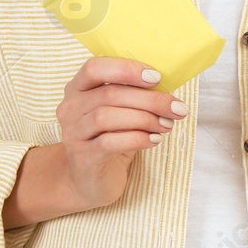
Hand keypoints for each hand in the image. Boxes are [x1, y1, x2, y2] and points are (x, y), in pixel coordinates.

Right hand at [55, 57, 186, 210]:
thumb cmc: (111, 138)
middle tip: (176, 108)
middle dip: (150, 99)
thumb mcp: (120, 111)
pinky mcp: (82, 157)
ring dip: (145, 119)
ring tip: (166, 125)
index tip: (156, 78)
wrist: (91, 180)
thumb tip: (166, 86)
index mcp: (78, 88)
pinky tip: (154, 140)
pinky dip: (137, 139)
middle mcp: (70, 108)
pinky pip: (110, 142)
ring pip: (107, 117)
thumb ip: (133, 94)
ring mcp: (73, 133)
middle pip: (110, 94)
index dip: (126, 69)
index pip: (95, 68)